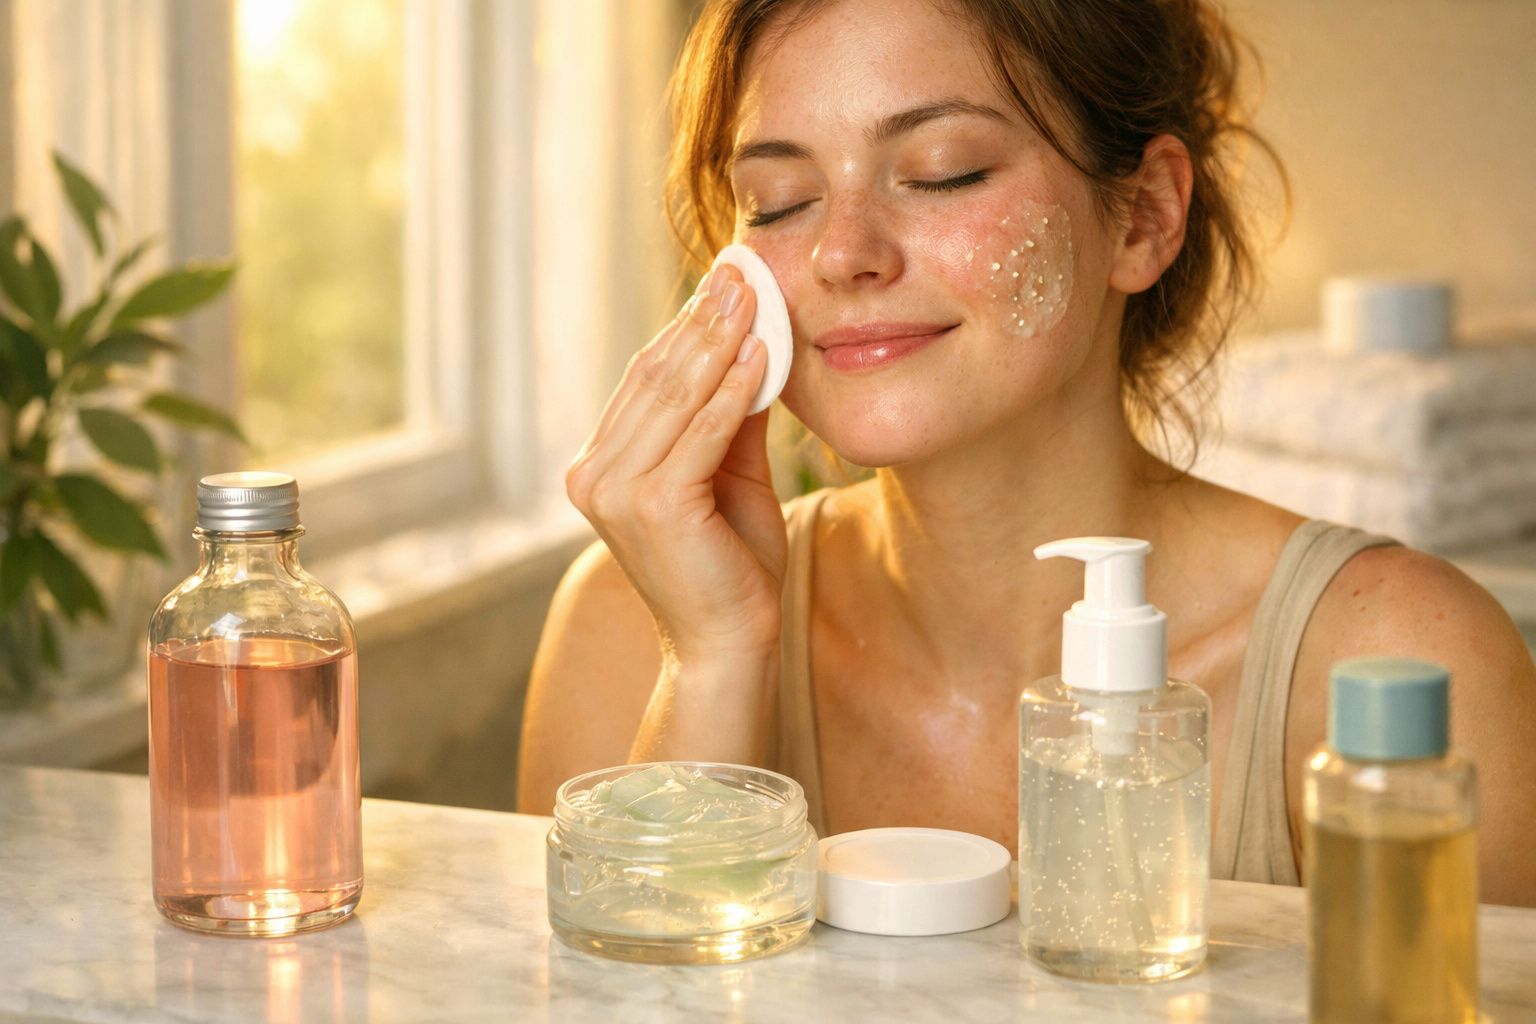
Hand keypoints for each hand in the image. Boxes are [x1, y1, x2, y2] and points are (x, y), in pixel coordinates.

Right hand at [566, 264, 785, 662]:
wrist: (730, 647)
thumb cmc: (732, 567)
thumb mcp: (730, 476)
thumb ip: (728, 418)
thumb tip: (752, 344)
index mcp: (600, 468)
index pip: (646, 381)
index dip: (687, 329)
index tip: (727, 283)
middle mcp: (593, 475)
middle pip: (656, 379)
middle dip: (704, 321)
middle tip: (743, 271)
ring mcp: (615, 492)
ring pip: (675, 397)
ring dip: (720, 341)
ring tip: (756, 295)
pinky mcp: (651, 507)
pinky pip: (700, 433)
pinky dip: (733, 390)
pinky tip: (763, 352)